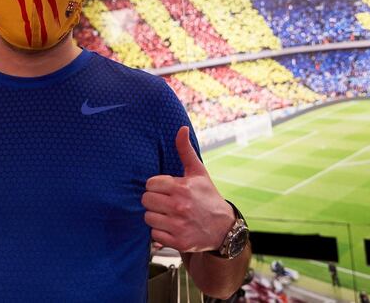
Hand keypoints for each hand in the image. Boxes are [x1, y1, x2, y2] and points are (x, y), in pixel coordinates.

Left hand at [142, 126, 234, 252]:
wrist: (224, 228)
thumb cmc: (207, 196)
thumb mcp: (198, 172)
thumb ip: (185, 150)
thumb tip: (181, 128)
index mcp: (182, 187)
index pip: (150, 184)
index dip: (156, 186)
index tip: (165, 189)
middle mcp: (180, 206)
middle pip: (146, 200)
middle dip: (153, 200)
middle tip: (164, 202)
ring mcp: (179, 225)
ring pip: (148, 217)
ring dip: (155, 216)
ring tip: (167, 214)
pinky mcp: (179, 242)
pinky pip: (154, 234)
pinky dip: (159, 232)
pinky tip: (170, 226)